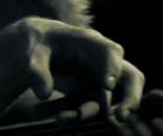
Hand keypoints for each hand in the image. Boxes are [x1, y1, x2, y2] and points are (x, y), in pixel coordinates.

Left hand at [5, 17, 144, 122]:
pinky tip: (38, 111)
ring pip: (100, 102)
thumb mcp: (31, 54)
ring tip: (59, 120)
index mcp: (89, 41)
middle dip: (131, 97)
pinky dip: (64, 112)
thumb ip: (36, 71)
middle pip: (130, 77)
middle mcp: (100, 61)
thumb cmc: (36, 44)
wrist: (32, 49)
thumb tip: (43, 94)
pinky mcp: (86, 94)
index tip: (107, 85)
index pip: (111, 51)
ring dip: (82, 114)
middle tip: (122, 116)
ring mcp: (96, 79)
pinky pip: (81, 108)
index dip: (112, 68)